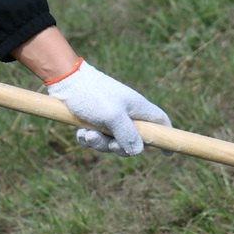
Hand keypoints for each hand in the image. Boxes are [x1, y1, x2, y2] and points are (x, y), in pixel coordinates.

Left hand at [42, 57, 172, 156]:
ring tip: (87, 133)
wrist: (66, 80)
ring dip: (98, 142)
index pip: (160, 122)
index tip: (168, 154)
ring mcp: (110, 116)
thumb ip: (128, 135)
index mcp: (137, 108)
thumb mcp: (113, 116)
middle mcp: (126, 113)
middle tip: (107, 143)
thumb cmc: (92, 94)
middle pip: (132, 141)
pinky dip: (87, 137)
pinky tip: (80, 131)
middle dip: (117, 147)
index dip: (166, 136)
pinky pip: (95, 138)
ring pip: (110, 141)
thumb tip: (137, 151)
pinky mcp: (94, 119)